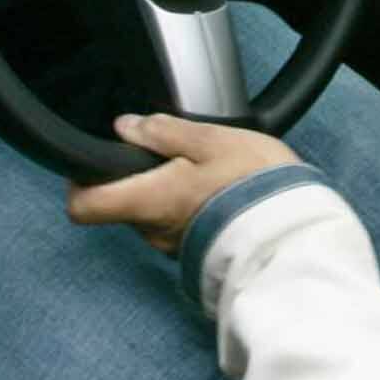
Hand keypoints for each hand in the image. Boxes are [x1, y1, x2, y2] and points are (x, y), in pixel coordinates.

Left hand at [67, 112, 299, 252]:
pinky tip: (218, 191)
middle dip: (137, 179)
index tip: (92, 162)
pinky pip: (180, 227)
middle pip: (122, 205)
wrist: (299, 233)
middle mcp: (153, 232)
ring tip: (203, 169)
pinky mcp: (199, 253)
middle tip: (168, 153)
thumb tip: (126, 126)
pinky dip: (189, 208)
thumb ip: (162, 132)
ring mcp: (175, 248)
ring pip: (152, 215)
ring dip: (167, 192)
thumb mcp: (210, 141)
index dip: (80, 183)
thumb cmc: (255, 185)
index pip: (83, 207)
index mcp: (148, 201)